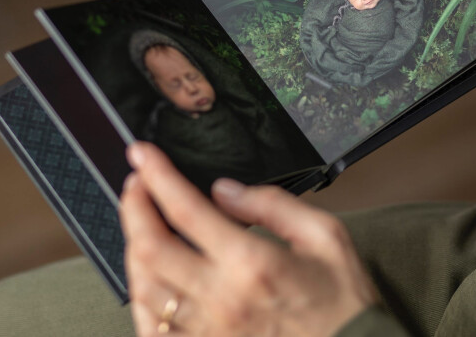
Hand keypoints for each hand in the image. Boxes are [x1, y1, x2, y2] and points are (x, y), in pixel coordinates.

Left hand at [119, 142, 377, 336]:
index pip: (185, 210)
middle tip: (136, 184)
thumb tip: (224, 190)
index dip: (157, 175)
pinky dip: (141, 299)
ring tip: (140, 225)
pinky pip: (153, 328)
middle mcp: (221, 299)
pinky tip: (147, 278)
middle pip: (149, 248)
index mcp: (252, 263)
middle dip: (133, 207)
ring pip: (143, 289)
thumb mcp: (324, 235)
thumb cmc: (342, 301)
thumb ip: (272, 204)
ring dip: (133, 249)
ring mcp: (208, 331)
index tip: (143, 156)